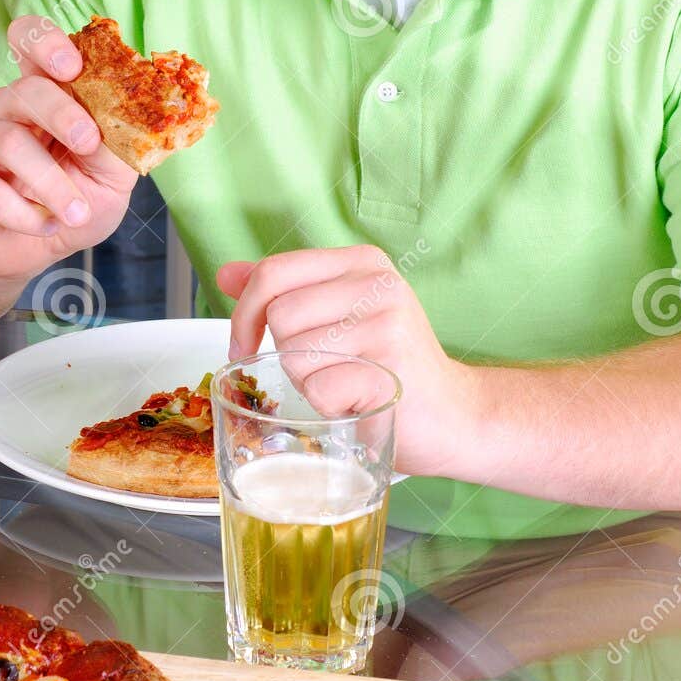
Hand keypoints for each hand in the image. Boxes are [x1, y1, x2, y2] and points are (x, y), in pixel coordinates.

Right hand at [0, 16, 138, 283]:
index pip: (31, 41)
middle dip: (64, 116)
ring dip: (51, 183)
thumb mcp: (112, 174)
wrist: (31, 251)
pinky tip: (43, 226)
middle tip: (88, 146)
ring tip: (77, 213)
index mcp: (48, 93)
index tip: (72, 66)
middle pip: (25, 89)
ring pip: (9, 142)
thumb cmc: (74, 201)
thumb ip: (121, 143)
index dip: (46, 42)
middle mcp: (10, 108)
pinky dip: (24, 214)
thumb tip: (141, 118)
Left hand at [216, 245, 475, 474]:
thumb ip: (284, 292)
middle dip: (286, 353)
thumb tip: (226, 274)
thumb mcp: (338, 317)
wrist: (454, 418)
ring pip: (293, 353)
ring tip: (347, 384)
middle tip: (324, 370)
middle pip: (279, 314)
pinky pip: (318, 389)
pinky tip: (358, 404)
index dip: (245, 313)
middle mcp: (378, 283)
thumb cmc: (389, 369)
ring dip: (308, 382)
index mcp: (362, 262)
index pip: (273, 270)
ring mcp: (386, 324)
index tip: (244, 344)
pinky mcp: (389, 369)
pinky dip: (328, 407)